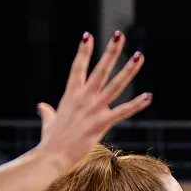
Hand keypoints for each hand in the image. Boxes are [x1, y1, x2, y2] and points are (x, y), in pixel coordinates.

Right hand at [36, 33, 151, 171]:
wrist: (51, 156)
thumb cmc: (51, 140)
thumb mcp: (49, 121)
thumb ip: (47, 112)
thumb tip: (41, 106)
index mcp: (71, 95)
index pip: (78, 68)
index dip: (84, 52)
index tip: (89, 36)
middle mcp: (83, 98)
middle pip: (100, 69)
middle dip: (111, 52)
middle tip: (120, 35)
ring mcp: (93, 109)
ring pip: (115, 85)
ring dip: (129, 70)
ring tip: (139, 56)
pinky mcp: (101, 123)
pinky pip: (122, 112)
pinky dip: (136, 104)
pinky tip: (148, 96)